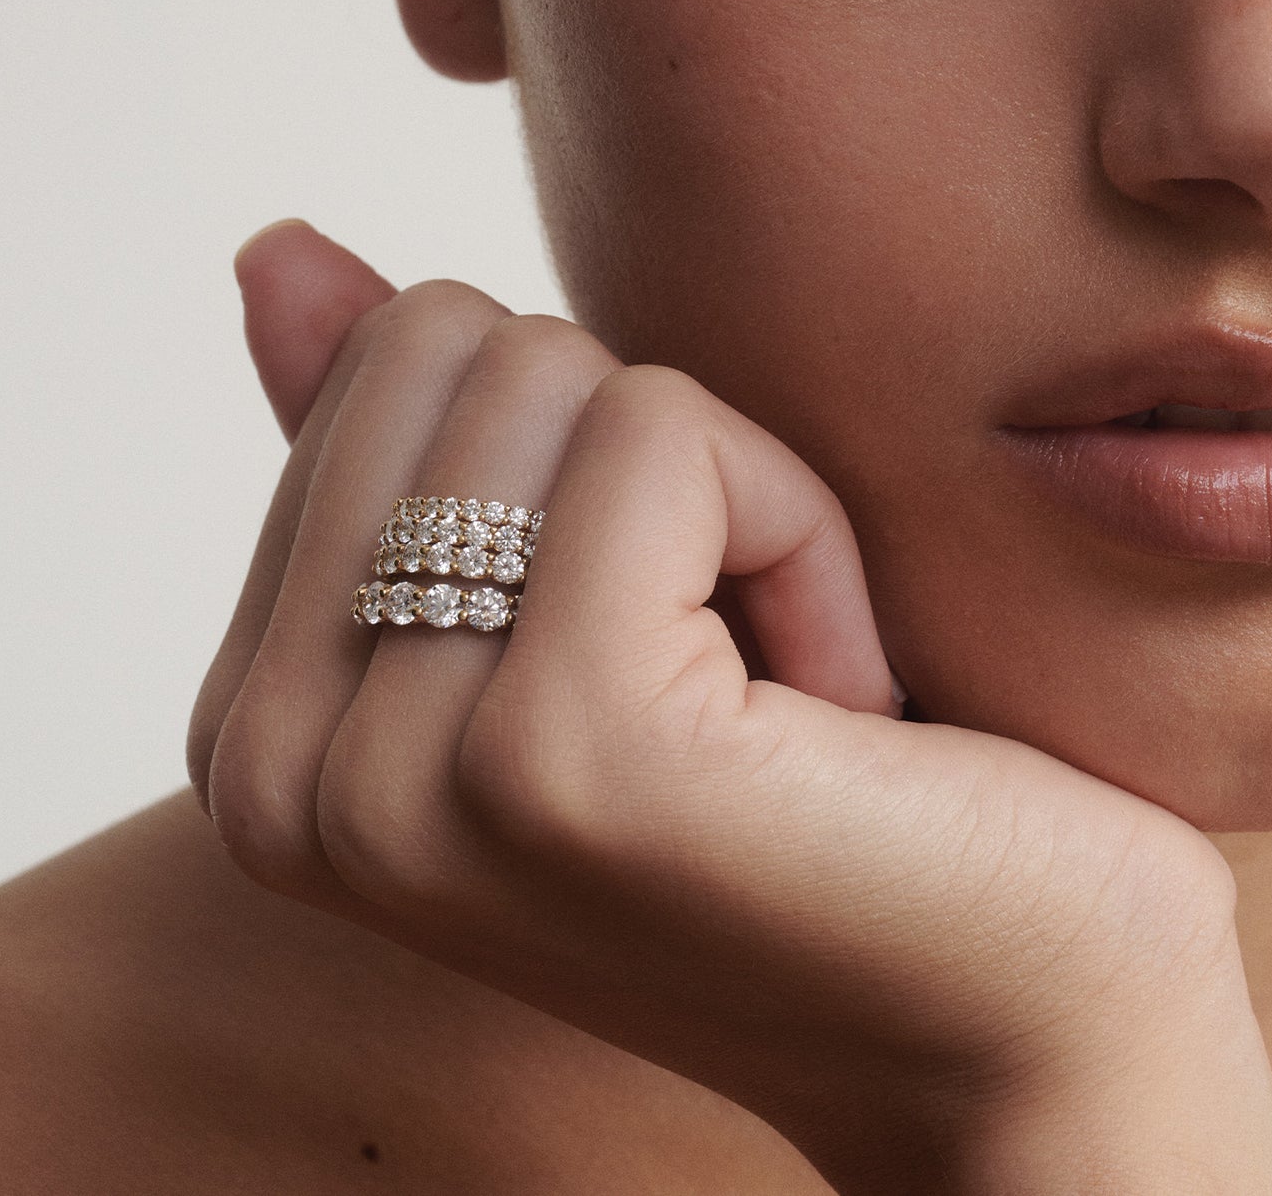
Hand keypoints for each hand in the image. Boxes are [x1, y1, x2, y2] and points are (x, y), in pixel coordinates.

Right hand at [189, 222, 1271, 1194]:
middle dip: (639, 464)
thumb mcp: (571, 597)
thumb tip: (274, 245)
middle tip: (724, 665)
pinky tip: (838, 709)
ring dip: (730, 501)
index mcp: (258, 732)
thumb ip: (404, 445)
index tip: (653, 639)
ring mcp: (408, 780)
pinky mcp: (568, 749)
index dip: (565, 459)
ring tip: (777, 698)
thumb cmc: (802, 796)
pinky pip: (667, 436)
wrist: (1013, 1024)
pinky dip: (801, 532)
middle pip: (455, 347)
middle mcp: (278, 774)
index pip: (385, 368)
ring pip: (560, 375)